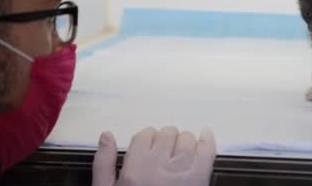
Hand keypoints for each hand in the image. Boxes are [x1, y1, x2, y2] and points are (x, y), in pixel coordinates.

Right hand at [92, 126, 215, 185]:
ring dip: (185, 142)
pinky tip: (205, 136)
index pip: (144, 135)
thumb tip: (106, 137)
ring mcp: (181, 171)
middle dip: (166, 140)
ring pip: (187, 138)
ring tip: (181, 153)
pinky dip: (207, 139)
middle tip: (165, 152)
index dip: (148, 139)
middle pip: (167, 134)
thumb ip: (103, 164)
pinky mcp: (200, 178)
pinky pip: (207, 149)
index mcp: (135, 168)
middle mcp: (158, 166)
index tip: (150, 146)